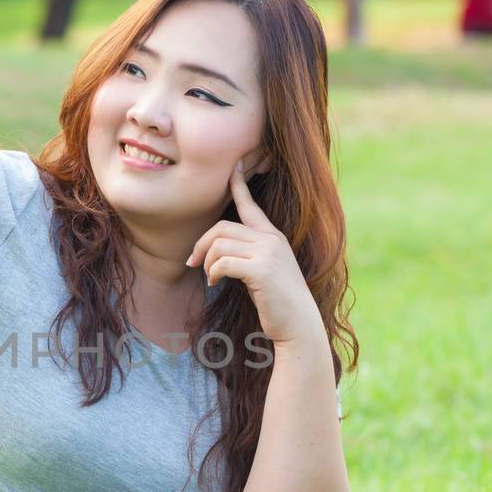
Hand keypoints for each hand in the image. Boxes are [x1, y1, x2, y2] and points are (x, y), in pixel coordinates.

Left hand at [185, 162, 324, 347]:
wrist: (298, 324)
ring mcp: (268, 252)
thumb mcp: (264, 272)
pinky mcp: (261, 269)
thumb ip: (247, 255)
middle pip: (222, 228)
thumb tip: (214, 253)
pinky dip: (213, 272)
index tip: (234, 166)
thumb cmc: (278, 302)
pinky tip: (215, 282)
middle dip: (201, 244)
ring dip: (207, 262)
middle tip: (192, 262)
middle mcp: (271, 239)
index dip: (240, 185)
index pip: (251, 206)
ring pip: (219, 244)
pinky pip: (222, 262)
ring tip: (210, 277)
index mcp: (273, 237)